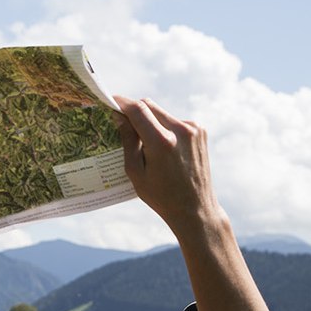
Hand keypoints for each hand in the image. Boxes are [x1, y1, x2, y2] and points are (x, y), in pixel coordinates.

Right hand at [113, 95, 219, 235]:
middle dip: (135, 111)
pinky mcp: (200, 131)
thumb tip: (119, 117)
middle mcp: (181, 131)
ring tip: (146, 143)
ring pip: (162, 113)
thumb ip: (128, 141)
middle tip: (123, 123)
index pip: (138, 109)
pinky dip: (165, 127)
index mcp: (162, 142)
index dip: (122, 103)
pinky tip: (163, 148)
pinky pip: (175, 121)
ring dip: (150, 120)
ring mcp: (193, 129)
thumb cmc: (162, 196)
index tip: (111, 102)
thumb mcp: (136, 172)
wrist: (195, 208)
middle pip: (149, 105)